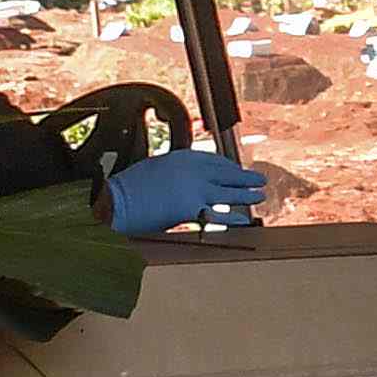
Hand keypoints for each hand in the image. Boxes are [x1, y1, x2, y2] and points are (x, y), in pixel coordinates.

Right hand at [104, 148, 267, 236]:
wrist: (117, 202)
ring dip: (246, 194)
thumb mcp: (157, 168)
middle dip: (244, 178)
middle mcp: (193, 170)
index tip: (239, 170)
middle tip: (259, 179)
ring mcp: (194, 188)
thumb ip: (178, 172)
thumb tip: (191, 180)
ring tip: (259, 195)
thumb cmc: (130, 188)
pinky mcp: (192, 208)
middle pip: (227, 174)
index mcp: (183, 157)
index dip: (230, 167)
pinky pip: (218, 214)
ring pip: (229, 192)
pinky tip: (243, 219)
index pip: (215, 160)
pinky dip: (233, 217)